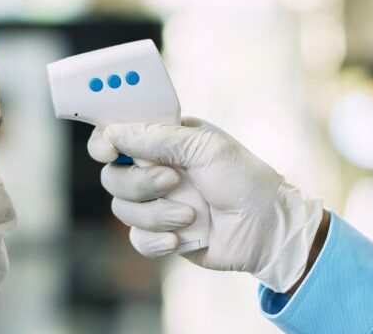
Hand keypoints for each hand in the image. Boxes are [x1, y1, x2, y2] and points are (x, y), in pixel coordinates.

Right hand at [88, 117, 324, 292]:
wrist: (268, 231)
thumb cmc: (245, 180)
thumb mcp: (205, 147)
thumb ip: (157, 138)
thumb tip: (113, 133)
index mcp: (163, 141)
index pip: (117, 136)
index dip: (105, 143)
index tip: (109, 150)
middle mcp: (154, 170)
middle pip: (112, 176)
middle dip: (140, 183)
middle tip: (173, 182)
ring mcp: (156, 203)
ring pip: (121, 209)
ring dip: (156, 214)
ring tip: (190, 216)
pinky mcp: (160, 234)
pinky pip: (136, 238)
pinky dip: (157, 240)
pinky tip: (182, 238)